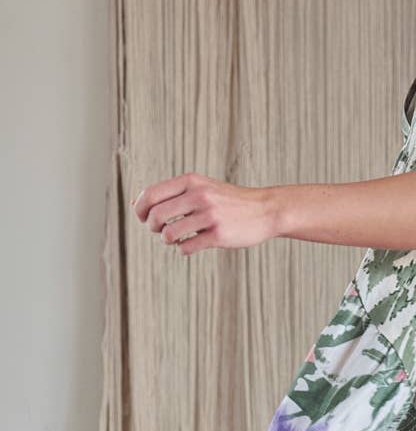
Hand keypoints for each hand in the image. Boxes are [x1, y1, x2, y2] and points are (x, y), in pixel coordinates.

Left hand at [130, 172, 278, 254]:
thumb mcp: (202, 187)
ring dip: (169, 240)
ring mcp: (210, 215)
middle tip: (161, 230)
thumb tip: (136, 202)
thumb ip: (172, 193)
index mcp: (192, 181)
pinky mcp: (219, 235)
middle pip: (156, 216)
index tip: (145, 218)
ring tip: (178, 238)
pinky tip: (193, 244)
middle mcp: (199, 195)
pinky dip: (184, 249)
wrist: (265, 210)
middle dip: (153, 227)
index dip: (140, 210)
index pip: (150, 195)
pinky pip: (186, 248)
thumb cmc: (228, 201)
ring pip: (169, 234)